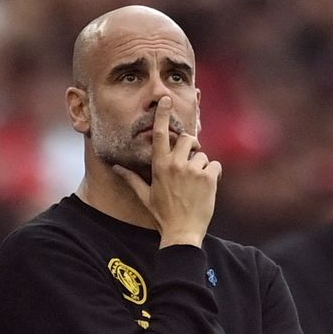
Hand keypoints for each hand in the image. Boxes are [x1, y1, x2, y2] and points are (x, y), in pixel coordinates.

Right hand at [113, 96, 221, 247]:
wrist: (182, 233)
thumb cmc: (162, 216)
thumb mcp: (145, 196)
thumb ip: (131, 179)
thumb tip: (116, 167)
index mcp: (159, 166)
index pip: (159, 134)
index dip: (163, 115)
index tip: (166, 100)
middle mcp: (175, 164)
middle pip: (187, 139)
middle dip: (191, 146)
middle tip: (191, 160)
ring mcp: (193, 170)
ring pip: (203, 155)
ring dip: (202, 166)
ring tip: (196, 184)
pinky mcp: (209, 178)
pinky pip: (215, 165)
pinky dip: (214, 174)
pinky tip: (207, 187)